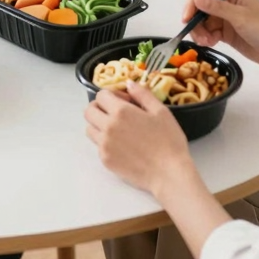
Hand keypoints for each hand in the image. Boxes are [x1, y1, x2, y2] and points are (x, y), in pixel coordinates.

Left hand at [85, 81, 192, 195]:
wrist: (169, 174)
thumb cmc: (169, 142)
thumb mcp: (161, 112)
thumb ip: (142, 94)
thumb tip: (129, 83)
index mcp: (120, 111)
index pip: (101, 95)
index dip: (112, 95)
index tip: (125, 102)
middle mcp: (107, 126)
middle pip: (89, 111)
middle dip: (100, 108)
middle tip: (115, 113)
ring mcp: (104, 145)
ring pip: (90, 128)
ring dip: (99, 125)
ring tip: (117, 130)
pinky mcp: (105, 160)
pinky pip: (97, 146)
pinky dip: (105, 142)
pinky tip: (122, 146)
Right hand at [180, 0, 258, 76]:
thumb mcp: (240, 17)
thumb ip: (217, 7)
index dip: (192, 1)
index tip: (187, 18)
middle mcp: (227, 1)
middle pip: (199, 6)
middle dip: (195, 20)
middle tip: (196, 35)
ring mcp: (225, 17)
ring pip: (202, 21)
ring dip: (199, 31)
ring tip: (206, 42)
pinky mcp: (225, 32)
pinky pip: (208, 32)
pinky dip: (205, 38)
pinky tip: (211, 44)